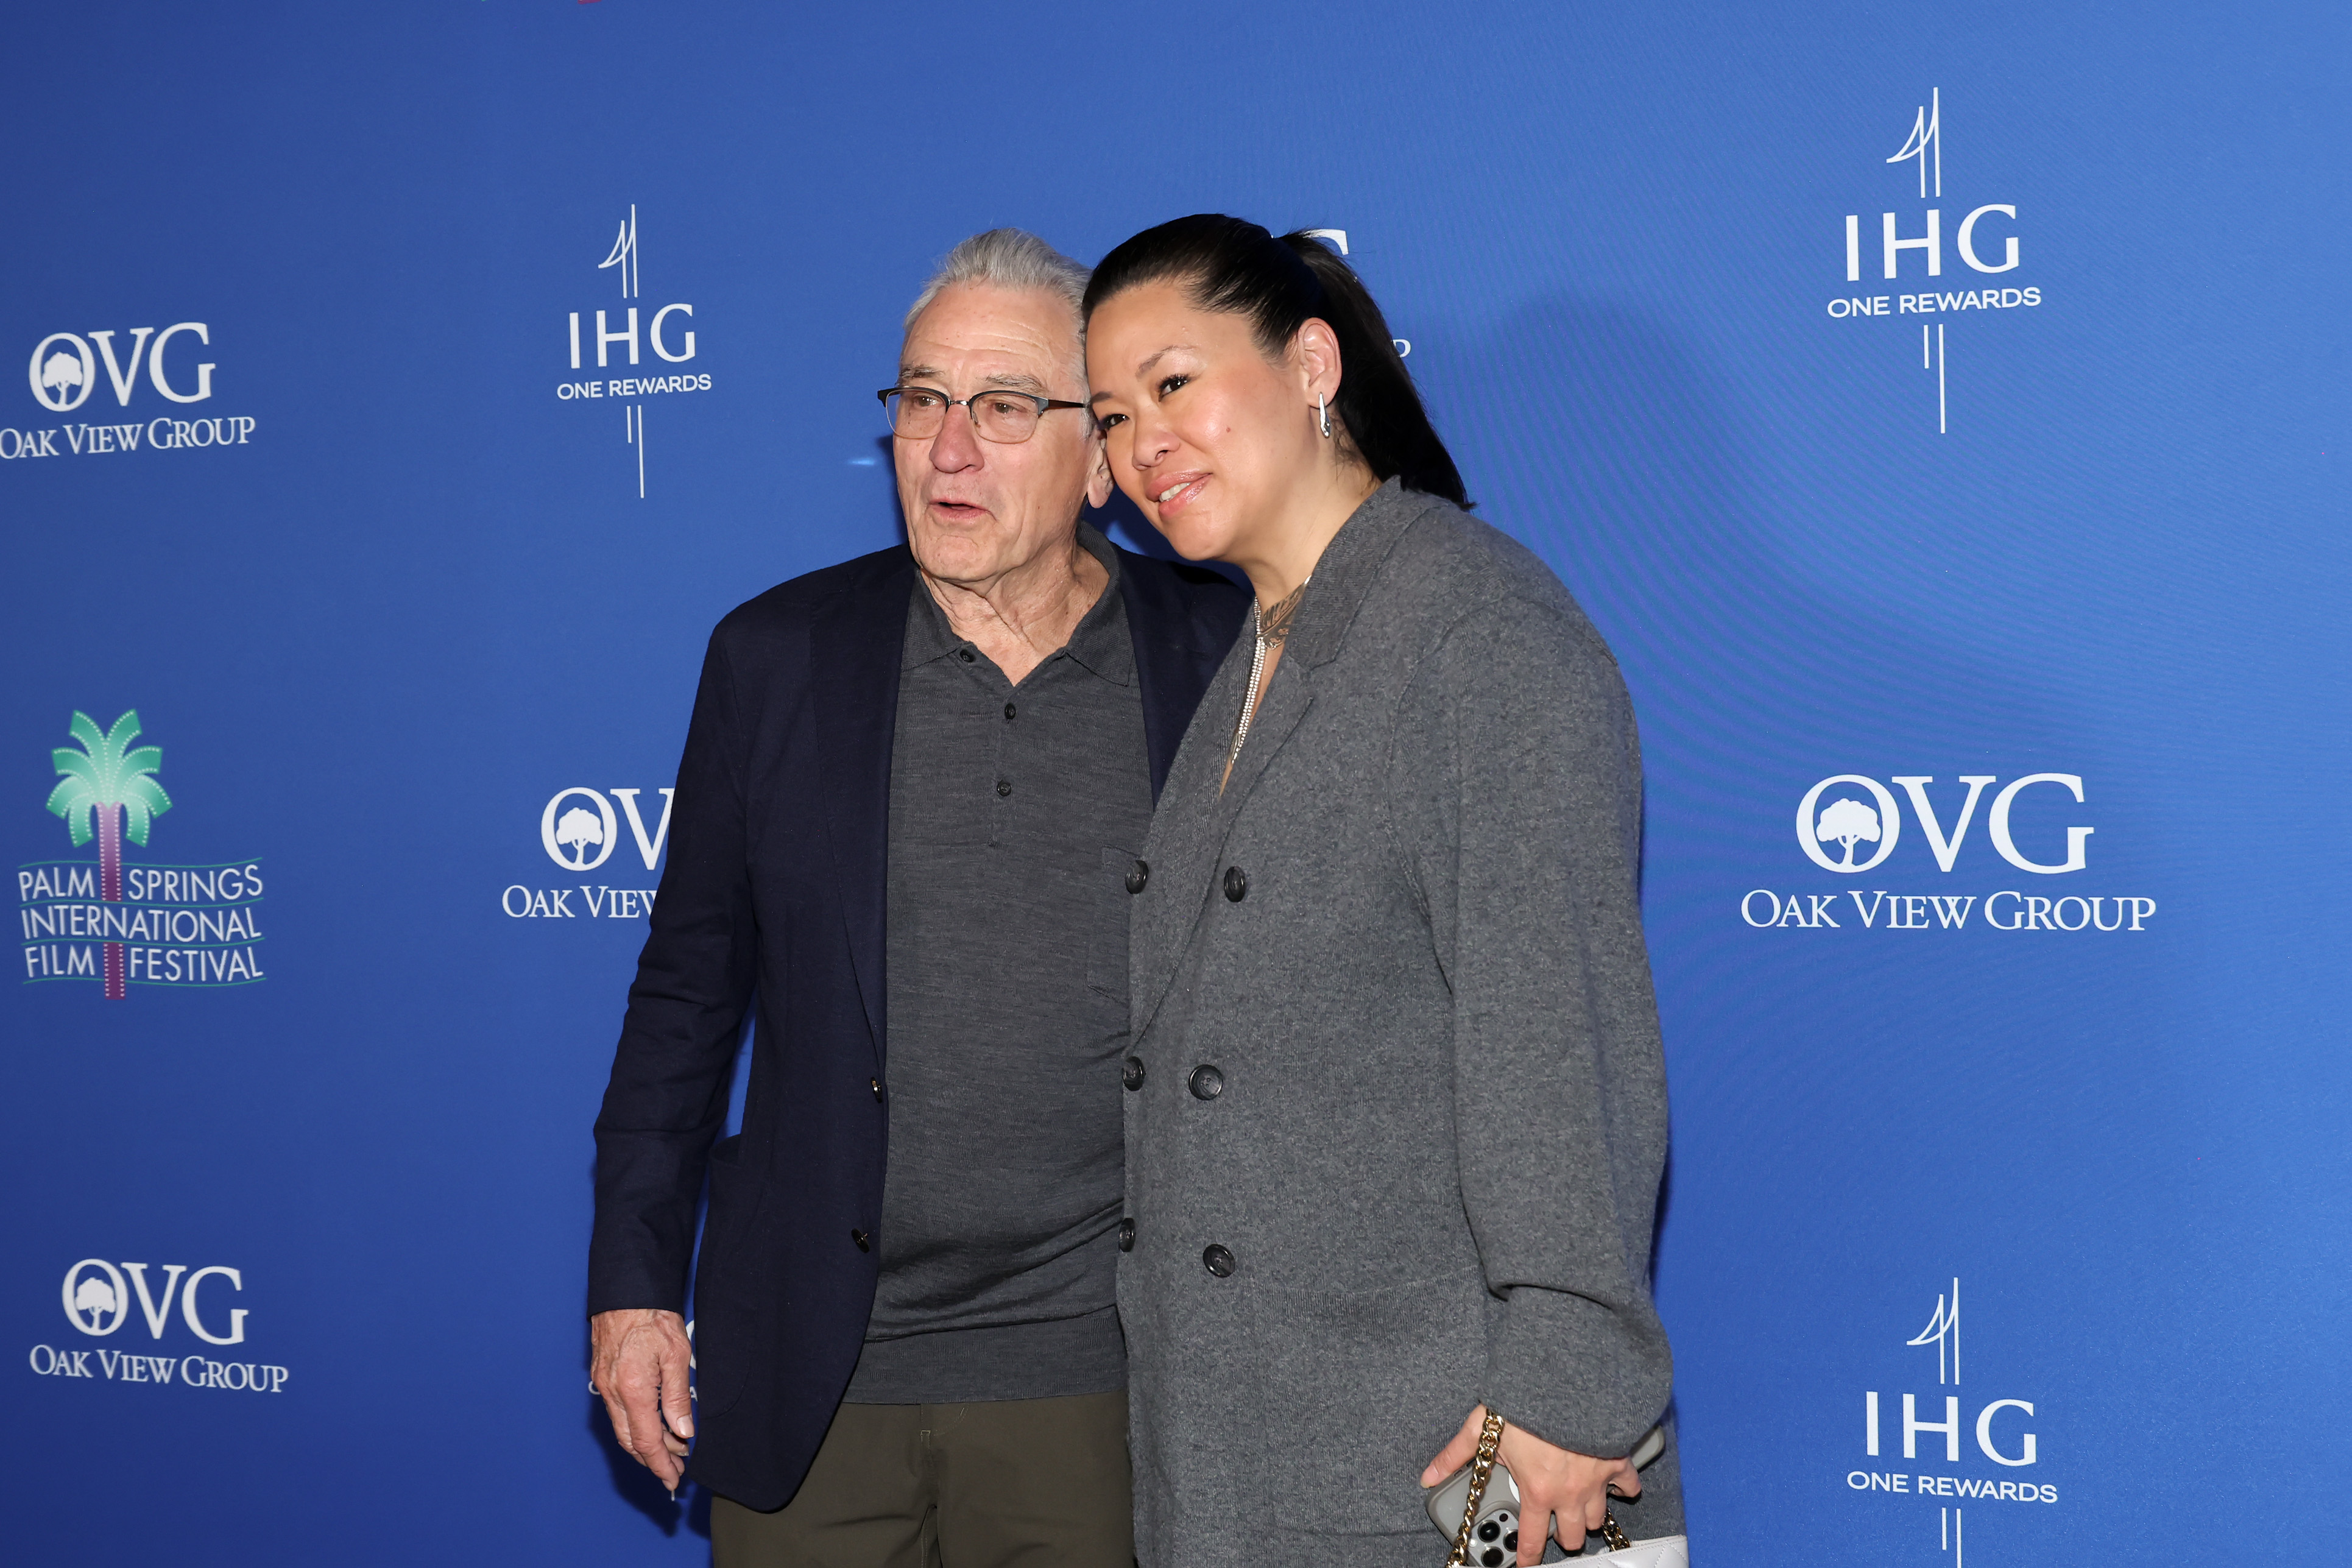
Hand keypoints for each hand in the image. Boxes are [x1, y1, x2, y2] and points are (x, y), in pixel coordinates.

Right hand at [590, 1308, 694, 1493]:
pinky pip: (616, 1413)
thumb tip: (682, 1431)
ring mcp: (603, 1385)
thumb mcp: (676, 1354)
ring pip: (622, 1429)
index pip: (646, 1441)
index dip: (661, 1464)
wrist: (626, 1290)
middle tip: (675, 1470)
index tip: (674, 1478)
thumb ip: (677, 1396)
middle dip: (653, 1460)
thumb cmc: (653, 1316)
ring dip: (644, 1445)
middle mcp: (612, 1392)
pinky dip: (634, 1426)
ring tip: (669, 1451)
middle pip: (630, 1441)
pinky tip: (650, 1426)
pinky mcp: (601, 1377)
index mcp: (632, 1389)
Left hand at [1421, 1404, 1639, 1565]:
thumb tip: (1428, 1475)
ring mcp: (1596, 1479)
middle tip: (1553, 1525)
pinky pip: (1629, 1485)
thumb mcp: (1482, 1428)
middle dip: (1563, 1535)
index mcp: (1537, 1490)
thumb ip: (1456, 1455)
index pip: (1532, 1539)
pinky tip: (1617, 1483)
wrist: (1565, 1379)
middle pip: (1572, 1536)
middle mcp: (1569, 1492)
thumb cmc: (1524, 1403)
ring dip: (1587, 1514)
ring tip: (1577, 1504)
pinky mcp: (1617, 1460)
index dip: (1528, 1557)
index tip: (1526, 1563)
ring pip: (1597, 1517)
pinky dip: (1624, 1486)